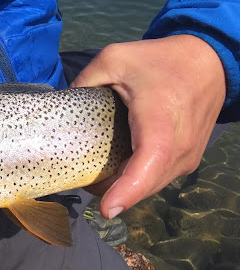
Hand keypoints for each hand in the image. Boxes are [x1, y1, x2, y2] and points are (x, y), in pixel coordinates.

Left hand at [71, 35, 225, 219]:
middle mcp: (180, 145)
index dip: (129, 189)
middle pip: (143, 183)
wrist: (209, 62)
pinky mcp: (188, 162)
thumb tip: (62, 106)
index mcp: (160, 118)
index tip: (107, 210)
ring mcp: (187, 157)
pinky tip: (118, 165)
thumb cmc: (160, 60)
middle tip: (82, 175)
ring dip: (122, 186)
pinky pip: (157, 179)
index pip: (150, 160)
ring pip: (149, 186)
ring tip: (97, 168)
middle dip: (110, 189)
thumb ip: (85, 81)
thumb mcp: (114, 59)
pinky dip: (136, 179)